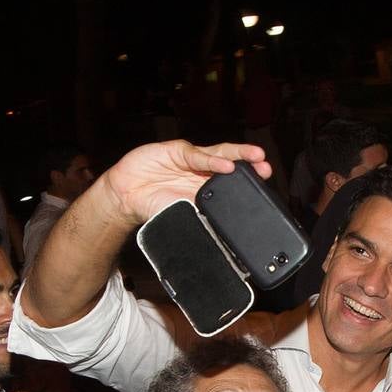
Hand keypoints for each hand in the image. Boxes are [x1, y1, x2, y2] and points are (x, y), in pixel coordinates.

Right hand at [100, 140, 270, 226]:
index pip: (233, 183)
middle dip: (251, 165)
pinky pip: (197, 156)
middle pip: (232, 165)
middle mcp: (202, 173)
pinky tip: (225, 165)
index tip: (266, 188)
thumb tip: (223, 240)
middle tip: (266, 168)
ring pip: (220, 154)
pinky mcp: (178, 151)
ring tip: (256, 157)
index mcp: (206, 190)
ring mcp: (191, 160)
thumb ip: (201, 219)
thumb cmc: (152, 207)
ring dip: (239, 155)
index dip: (249, 183)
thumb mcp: (182, 217)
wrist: (125, 196)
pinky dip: (212, 161)